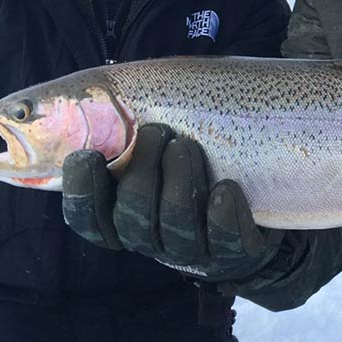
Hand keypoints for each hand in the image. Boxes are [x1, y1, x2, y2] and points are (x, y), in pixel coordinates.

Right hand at [62, 123, 280, 278]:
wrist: (258, 193)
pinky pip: (227, 241)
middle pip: (132, 219)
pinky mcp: (237, 253)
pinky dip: (224, 215)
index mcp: (124, 214)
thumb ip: (132, 121)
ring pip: (176, 226)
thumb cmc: (199, 152)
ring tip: (187, 146)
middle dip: (141, 173)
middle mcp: (154, 237)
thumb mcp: (163, 137)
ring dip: (180, 183)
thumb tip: (104, 88)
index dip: (83, 193)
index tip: (87, 155)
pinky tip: (226, 188)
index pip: (89, 220)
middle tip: (157, 131)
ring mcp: (195, 250)